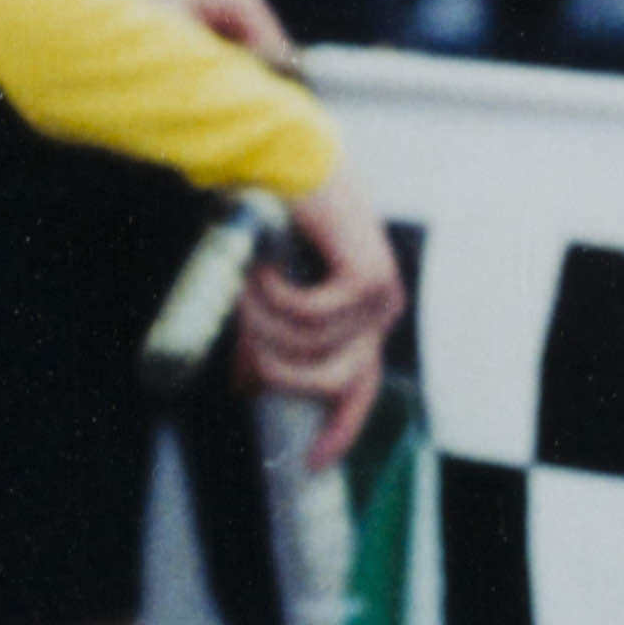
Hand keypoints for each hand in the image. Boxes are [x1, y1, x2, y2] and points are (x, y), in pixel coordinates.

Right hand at [248, 170, 403, 451]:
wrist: (287, 161)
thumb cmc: (274, 223)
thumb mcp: (268, 298)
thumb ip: (270, 339)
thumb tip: (249, 387)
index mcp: (362, 322)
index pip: (359, 391)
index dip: (339, 431)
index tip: (312, 464)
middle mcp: (380, 314)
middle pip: (330, 383)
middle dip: (276, 370)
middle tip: (242, 337)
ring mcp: (381, 297)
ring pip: (312, 349)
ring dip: (265, 323)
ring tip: (247, 285)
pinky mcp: (369, 278)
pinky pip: (309, 317)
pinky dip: (274, 296)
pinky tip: (266, 266)